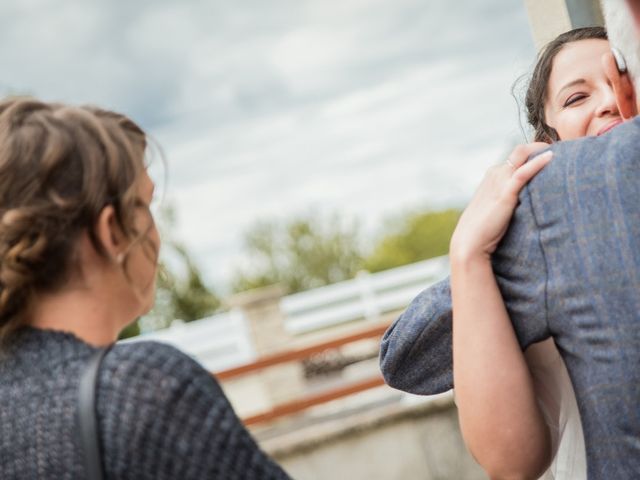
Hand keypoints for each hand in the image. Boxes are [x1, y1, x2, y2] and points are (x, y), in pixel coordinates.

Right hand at [450, 143, 552, 260]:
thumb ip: (510, 201)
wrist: (469, 244)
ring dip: (541, 150)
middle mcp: (495, 174)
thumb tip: (530, 205)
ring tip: (563, 152)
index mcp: (492, 176)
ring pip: (522, 155)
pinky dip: (537, 163)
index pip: (516, 156)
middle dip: (540, 147)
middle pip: (521, 151)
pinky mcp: (505, 194)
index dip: (534, 152)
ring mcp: (498, 181)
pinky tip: (551, 157)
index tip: (553, 155)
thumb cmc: (483, 232)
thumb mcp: (497, 209)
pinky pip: (523, 173)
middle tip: (563, 150)